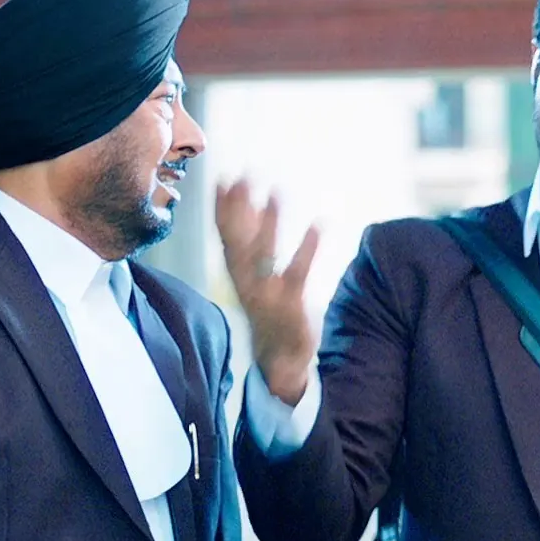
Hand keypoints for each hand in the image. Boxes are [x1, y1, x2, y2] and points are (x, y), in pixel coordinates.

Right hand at [215, 178, 320, 406]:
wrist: (278, 363)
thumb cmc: (268, 313)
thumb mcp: (252, 281)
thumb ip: (248, 247)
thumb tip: (249, 210)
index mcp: (237, 277)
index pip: (225, 238)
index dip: (221, 209)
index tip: (222, 178)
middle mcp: (246, 284)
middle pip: (238, 242)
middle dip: (238, 210)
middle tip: (243, 177)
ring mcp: (266, 296)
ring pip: (263, 256)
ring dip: (268, 223)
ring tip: (275, 192)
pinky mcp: (290, 307)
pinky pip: (296, 274)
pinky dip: (306, 250)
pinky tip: (318, 224)